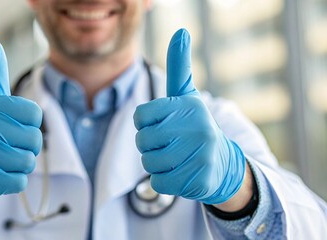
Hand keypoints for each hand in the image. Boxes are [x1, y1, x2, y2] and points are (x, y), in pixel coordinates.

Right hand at [0, 36, 42, 206]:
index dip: (30, 122)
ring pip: (27, 162)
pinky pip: (18, 182)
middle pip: (34, 140)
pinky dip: (13, 179)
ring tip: (5, 158)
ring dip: (21, 163)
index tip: (15, 123)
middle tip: (10, 144)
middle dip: (27, 145)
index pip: (34, 114)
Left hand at [133, 29, 245, 204]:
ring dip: (157, 164)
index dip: (145, 125)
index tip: (162, 125)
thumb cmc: (195, 126)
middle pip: (142, 141)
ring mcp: (200, 154)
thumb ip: (180, 67)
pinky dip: (164, 181)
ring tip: (176, 159)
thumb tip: (181, 31)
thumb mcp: (186, 96)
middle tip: (170, 145)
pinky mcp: (199, 179)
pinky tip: (181, 173)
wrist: (222, 164)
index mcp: (188, 105)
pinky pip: (158, 183)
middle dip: (150, 147)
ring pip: (148, 163)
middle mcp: (197, 127)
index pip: (140, 117)